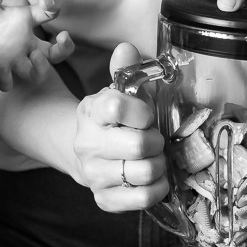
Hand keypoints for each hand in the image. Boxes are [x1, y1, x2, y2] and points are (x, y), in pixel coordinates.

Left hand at [0, 0, 75, 90]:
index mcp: (23, 20)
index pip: (47, 13)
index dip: (52, 7)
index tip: (46, 3)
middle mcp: (23, 42)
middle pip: (55, 51)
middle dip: (65, 46)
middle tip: (62, 38)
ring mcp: (12, 60)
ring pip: (38, 72)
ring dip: (42, 66)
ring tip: (34, 56)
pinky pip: (8, 82)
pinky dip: (7, 77)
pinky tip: (0, 68)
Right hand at [72, 43, 168, 211]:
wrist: (87, 152)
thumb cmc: (112, 121)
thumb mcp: (117, 91)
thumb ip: (125, 69)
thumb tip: (127, 47)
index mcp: (92, 112)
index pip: (117, 107)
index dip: (141, 111)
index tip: (146, 115)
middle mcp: (87, 144)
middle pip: (138, 145)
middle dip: (156, 141)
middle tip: (155, 139)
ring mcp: (93, 174)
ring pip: (144, 173)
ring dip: (158, 165)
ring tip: (154, 158)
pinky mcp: (104, 199)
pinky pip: (142, 198)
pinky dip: (157, 189)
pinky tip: (154, 179)